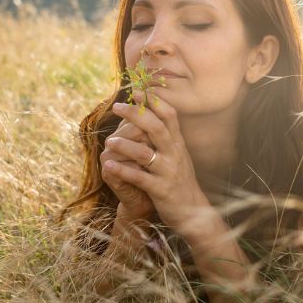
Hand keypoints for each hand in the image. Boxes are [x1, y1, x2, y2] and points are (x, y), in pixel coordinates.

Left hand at [104, 88, 211, 237]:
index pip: (169, 115)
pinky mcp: (161, 190)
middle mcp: (174, 154)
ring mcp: (168, 172)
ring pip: (145, 153)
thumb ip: (166, 136)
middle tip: (117, 107)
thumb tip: (153, 113)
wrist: (194, 211)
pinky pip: (139, 178)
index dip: (153, 101)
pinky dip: (122, 171)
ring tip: (109, 141)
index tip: (137, 90)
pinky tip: (108, 166)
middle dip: (136, 115)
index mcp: (178, 143)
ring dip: (125, 145)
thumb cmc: (179, 180)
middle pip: (156, 128)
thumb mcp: (177, 155)